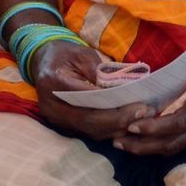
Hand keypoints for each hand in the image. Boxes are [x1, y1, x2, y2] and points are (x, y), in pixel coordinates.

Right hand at [30, 41, 151, 142]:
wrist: (42, 62)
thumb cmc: (63, 54)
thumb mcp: (81, 53)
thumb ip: (98, 70)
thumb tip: (120, 89)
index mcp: (53, 81)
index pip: (86, 98)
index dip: (113, 106)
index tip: (138, 104)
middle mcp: (51, 105)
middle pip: (88, 121)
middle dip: (119, 121)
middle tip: (144, 114)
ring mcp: (55, 118)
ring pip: (89, 131)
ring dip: (117, 129)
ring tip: (141, 119)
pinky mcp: (63, 125)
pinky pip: (88, 133)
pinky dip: (109, 131)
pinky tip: (127, 124)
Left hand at [113, 44, 185, 156]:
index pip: (179, 123)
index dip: (155, 128)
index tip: (132, 126)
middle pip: (174, 142)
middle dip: (144, 145)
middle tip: (117, 141)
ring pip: (176, 146)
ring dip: (150, 148)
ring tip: (124, 144)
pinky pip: (182, 142)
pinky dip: (161, 143)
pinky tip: (144, 140)